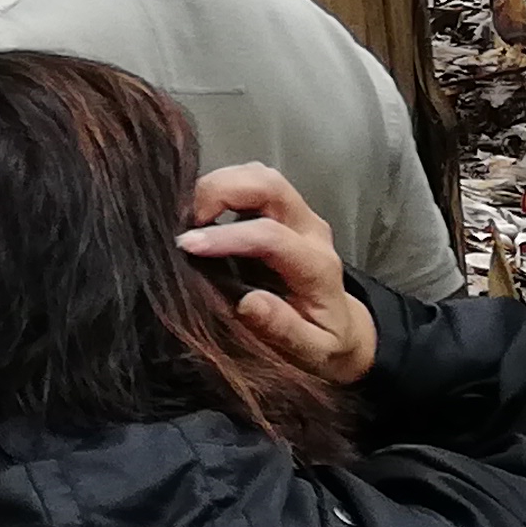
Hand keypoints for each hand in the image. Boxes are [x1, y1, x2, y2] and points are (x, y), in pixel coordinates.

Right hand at [184, 163, 374, 385]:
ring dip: (219, 184)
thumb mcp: (311, 351)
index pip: (271, 236)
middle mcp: (311, 230)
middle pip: (269, 184)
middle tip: (182, 219)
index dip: (225, 236)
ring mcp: (298, 215)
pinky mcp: (282, 210)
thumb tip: (247, 303)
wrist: (343, 328)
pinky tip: (198, 211)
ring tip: (186, 214)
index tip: (186, 246)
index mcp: (316, 267)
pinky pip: (252, 182)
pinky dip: (221, 186)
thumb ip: (283, 329)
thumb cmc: (322, 343)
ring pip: (259, 175)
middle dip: (220, 190)